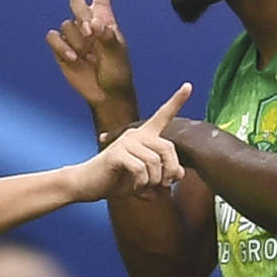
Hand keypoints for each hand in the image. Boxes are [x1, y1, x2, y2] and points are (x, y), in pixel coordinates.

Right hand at [45, 0, 137, 122]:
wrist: (106, 94)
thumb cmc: (118, 72)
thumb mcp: (118, 55)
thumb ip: (108, 38)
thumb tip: (95, 23)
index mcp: (106, 16)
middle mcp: (88, 20)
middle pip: (76, 1)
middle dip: (81, 16)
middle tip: (93, 37)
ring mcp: (74, 34)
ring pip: (66, 23)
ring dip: (76, 40)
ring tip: (88, 57)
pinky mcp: (61, 48)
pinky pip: (53, 37)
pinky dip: (61, 47)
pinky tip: (72, 58)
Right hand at [74, 84, 191, 201]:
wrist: (87, 185)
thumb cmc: (117, 180)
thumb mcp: (146, 179)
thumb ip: (164, 175)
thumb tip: (179, 173)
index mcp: (144, 136)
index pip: (163, 116)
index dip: (177, 101)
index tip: (188, 86)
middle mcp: (135, 134)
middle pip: (168, 148)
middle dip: (170, 170)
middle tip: (165, 185)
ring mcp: (125, 142)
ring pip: (155, 162)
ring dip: (154, 182)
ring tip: (145, 190)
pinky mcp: (117, 153)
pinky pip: (141, 169)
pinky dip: (142, 184)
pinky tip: (136, 190)